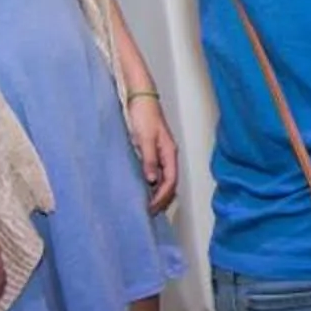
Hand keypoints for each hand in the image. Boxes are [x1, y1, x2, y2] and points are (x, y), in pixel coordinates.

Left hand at [125, 94, 178, 212]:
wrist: (140, 98)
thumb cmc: (144, 114)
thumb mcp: (145, 138)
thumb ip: (149, 160)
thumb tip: (152, 181)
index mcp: (169, 153)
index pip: (170, 181)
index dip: (162, 197)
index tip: (150, 208)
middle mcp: (168, 155)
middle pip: (170, 183)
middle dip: (162, 199)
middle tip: (149, 212)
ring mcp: (162, 153)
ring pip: (165, 179)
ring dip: (158, 193)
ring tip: (147, 204)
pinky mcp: (153, 150)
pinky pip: (157, 172)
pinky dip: (153, 184)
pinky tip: (144, 187)